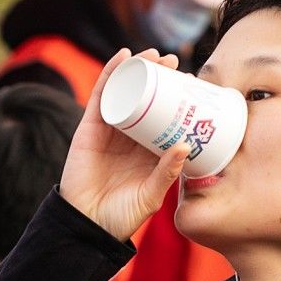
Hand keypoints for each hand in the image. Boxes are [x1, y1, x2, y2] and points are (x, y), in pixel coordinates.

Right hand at [60, 48, 190, 241]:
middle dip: (159, 77)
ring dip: (137, 70)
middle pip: (145, 98)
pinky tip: (123, 58)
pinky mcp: (90, 127)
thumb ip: (166, 173)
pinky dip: (111, 74)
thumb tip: (184, 146)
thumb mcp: (151, 194)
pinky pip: (101, 95)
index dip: (175, 98)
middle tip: (176, 62)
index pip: (164, 117)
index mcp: (148, 151)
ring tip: (154, 55)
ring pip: (125, 92)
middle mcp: (130, 137)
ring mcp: (110, 130)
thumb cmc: (121, 216)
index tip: (192, 83)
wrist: (87, 225)